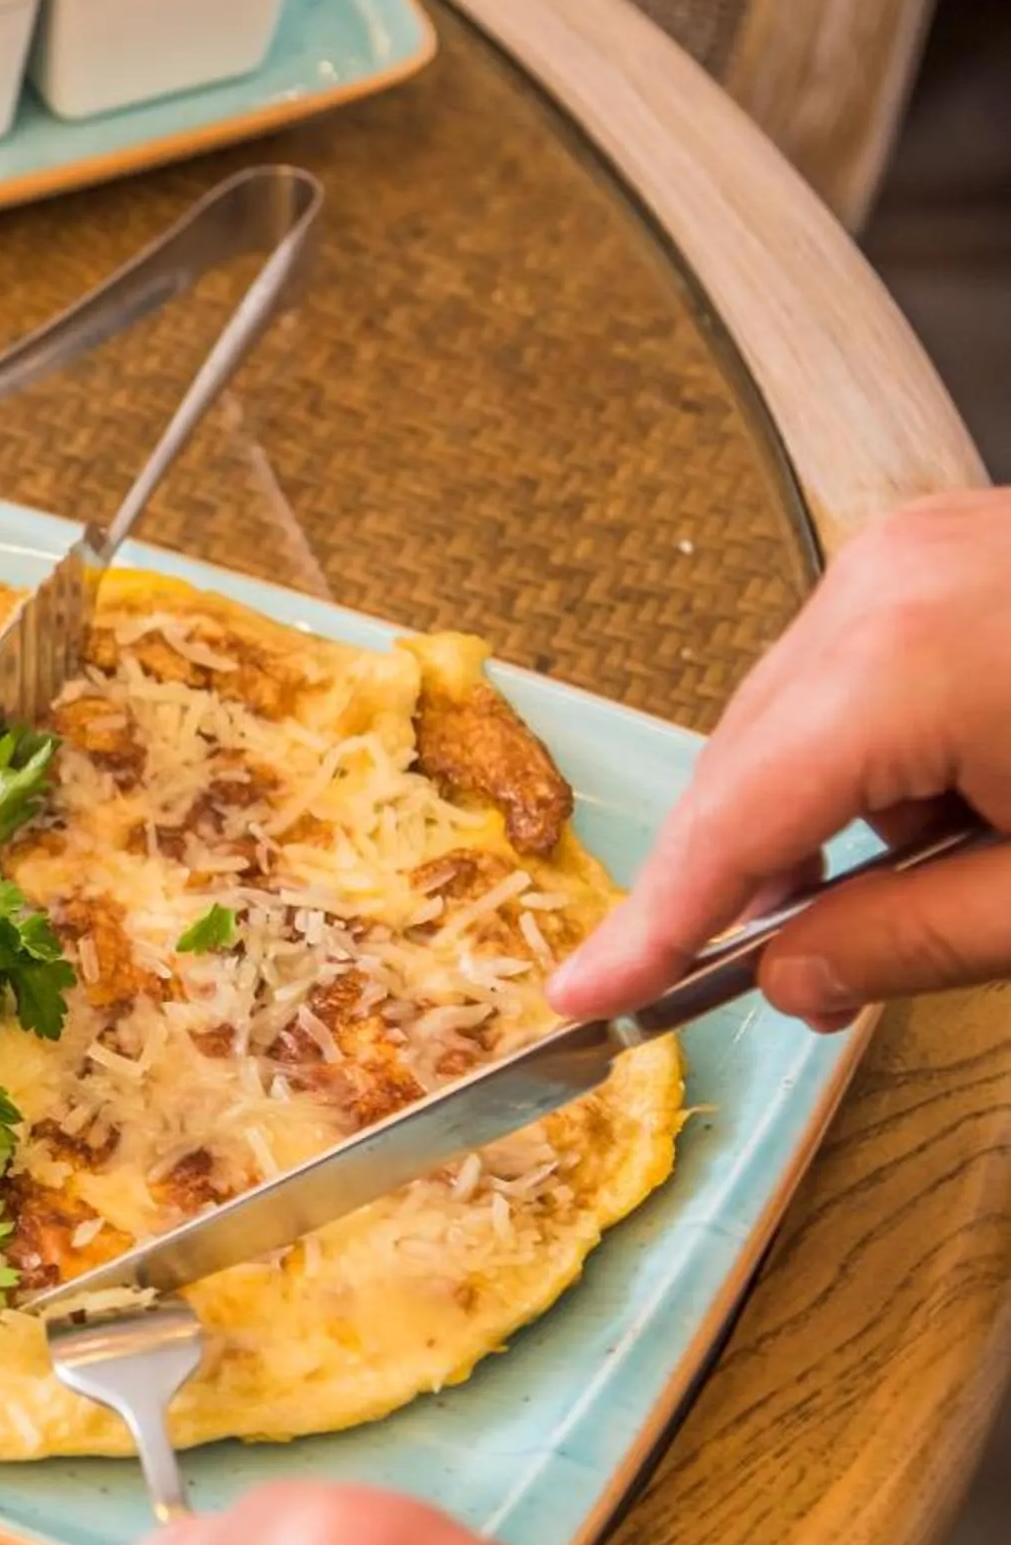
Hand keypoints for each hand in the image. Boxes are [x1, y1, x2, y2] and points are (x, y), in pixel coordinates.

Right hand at [550, 488, 1010, 1026]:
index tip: (585, 998)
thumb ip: (904, 945)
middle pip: (751, 759)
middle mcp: (889, 579)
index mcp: (906, 658)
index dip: (655, 925)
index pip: (735, 822)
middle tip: (777, 982)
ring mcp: (922, 547)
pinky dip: (874, 755)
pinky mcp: (958, 547)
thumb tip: (786, 977)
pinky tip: (948, 813)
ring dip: (822, 815)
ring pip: (797, 715)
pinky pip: (858, 667)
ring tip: (913, 890)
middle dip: (751, 877)